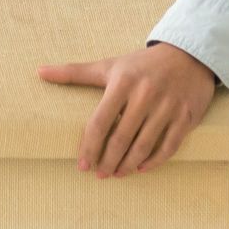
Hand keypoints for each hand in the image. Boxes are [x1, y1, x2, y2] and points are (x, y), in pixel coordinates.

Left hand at [37, 41, 216, 177]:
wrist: (189, 54)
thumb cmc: (142, 65)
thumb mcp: (110, 66)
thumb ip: (74, 72)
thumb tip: (39, 72)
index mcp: (124, 82)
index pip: (100, 122)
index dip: (89, 147)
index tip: (82, 166)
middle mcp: (146, 94)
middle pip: (121, 138)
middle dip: (108, 161)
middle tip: (100, 174)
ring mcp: (168, 106)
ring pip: (144, 146)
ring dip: (128, 165)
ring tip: (117, 173)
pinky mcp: (186, 116)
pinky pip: (168, 146)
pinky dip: (154, 161)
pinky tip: (142, 168)